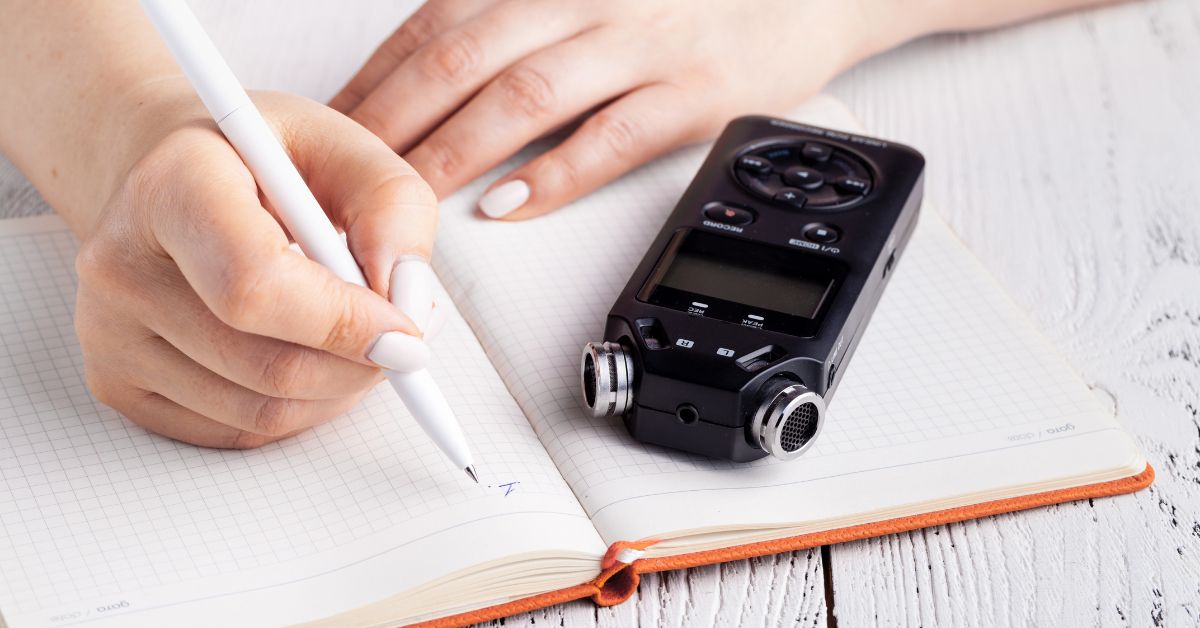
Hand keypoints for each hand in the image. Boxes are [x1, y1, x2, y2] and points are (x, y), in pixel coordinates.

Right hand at [74, 88, 438, 447]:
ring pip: (261, 412)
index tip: (408, 333)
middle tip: (402, 342)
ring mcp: (107, 334)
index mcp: (170, 187)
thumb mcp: (343, 147)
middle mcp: (120, 265)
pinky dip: (299, 409)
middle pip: (265, 365)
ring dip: (338, 391)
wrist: (170, 179)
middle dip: (359, 366)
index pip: (254, 286)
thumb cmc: (261, 162)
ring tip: (360, 341)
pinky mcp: (116, 383)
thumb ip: (393, 211)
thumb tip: (407, 306)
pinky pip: (237, 431)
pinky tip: (311, 358)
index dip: (344, 323)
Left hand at [331, 0, 878, 218]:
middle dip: (395, 118)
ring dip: (456, 151)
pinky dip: (554, 176)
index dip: (379, 76)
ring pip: (525, 97)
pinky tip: (507, 206)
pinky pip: (612, 138)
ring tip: (406, 200)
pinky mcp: (695, 92)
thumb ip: (520, 14)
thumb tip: (436, 66)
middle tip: (344, 173)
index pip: (438, 23)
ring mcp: (643, 43)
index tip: (334, 124)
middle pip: (464, 58)